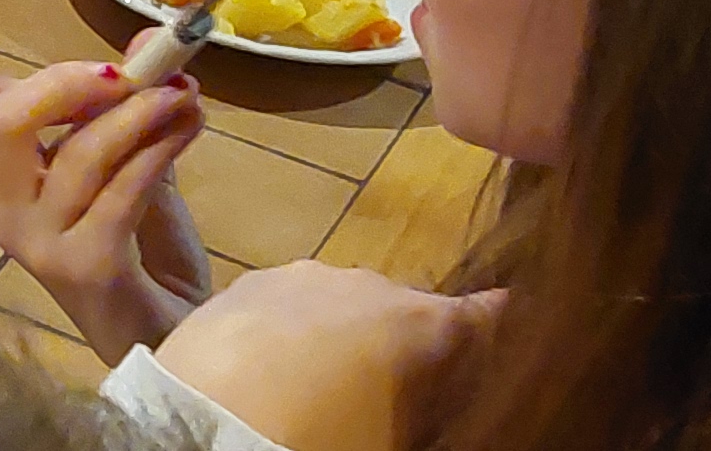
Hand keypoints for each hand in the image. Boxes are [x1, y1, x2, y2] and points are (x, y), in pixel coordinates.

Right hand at [0, 48, 211, 358]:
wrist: (175, 345)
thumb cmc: (149, 263)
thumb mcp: (139, 175)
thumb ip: (134, 117)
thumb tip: (148, 46)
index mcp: (11, 189)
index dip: (52, 78)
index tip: (117, 69)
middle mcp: (10, 214)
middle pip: (3, 121)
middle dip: (66, 85)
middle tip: (130, 75)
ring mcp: (40, 243)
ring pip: (77, 153)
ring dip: (137, 115)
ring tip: (183, 96)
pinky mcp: (83, 266)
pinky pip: (119, 191)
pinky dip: (156, 151)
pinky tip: (188, 133)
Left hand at [153, 265, 508, 450]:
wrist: (209, 430)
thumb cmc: (324, 440)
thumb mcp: (399, 433)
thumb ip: (429, 398)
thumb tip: (436, 389)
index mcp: (422, 323)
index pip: (486, 314)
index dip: (494, 327)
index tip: (501, 337)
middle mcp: (369, 284)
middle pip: (405, 309)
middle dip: (402, 342)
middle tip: (389, 387)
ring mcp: (303, 275)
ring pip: (340, 303)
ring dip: (341, 333)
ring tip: (324, 383)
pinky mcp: (246, 283)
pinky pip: (289, 305)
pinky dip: (292, 329)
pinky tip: (274, 369)